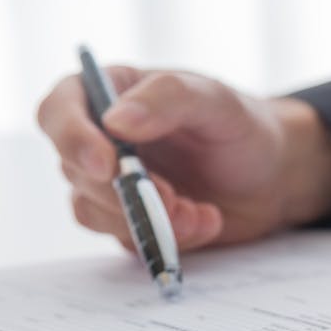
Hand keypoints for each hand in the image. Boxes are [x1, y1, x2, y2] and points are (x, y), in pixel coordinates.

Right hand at [37, 67, 330, 250]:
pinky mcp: (128, 220)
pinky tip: (205, 221)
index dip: (71, 139)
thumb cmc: (242, 127)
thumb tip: (115, 121)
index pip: (58, 111)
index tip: (107, 165)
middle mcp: (101, 138)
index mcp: (112, 93)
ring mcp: (111, 183)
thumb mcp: (215, 101)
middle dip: (126, 191)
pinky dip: (166, 237)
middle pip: (74, 169)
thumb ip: (168, 98)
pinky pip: (126, 237)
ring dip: (148, 218)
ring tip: (199, 211)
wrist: (272, 177)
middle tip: (175, 197)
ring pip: (93, 211)